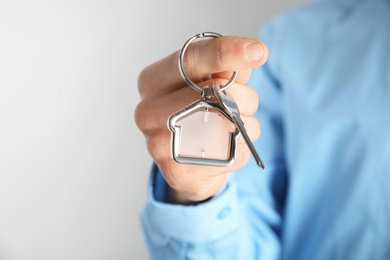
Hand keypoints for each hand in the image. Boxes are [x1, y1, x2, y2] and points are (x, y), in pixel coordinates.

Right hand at [135, 36, 267, 203]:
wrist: (187, 161)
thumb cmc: (198, 113)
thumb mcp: (209, 81)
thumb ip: (226, 66)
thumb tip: (250, 55)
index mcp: (152, 81)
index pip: (190, 60)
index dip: (225, 53)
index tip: (257, 51)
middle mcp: (148, 112)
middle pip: (216, 91)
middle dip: (244, 96)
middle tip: (240, 103)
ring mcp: (158, 145)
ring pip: (229, 124)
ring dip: (246, 124)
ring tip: (229, 128)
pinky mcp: (177, 172)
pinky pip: (232, 154)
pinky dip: (241, 149)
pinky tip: (225, 149)